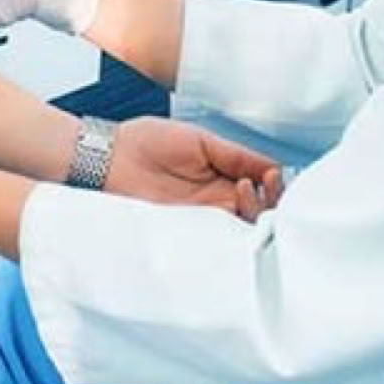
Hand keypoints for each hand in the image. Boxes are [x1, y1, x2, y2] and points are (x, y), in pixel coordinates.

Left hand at [105, 117, 283, 221]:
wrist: (107, 157)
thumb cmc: (147, 142)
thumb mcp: (200, 141)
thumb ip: (236, 156)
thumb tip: (272, 167)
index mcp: (224, 179)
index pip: (262, 191)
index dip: (275, 188)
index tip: (273, 176)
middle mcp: (217, 204)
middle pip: (258, 216)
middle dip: (271, 205)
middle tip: (265, 187)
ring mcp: (200, 221)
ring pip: (241, 232)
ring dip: (253, 214)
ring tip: (244, 191)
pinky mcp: (183, 234)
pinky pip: (213, 243)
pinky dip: (229, 236)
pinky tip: (232, 215)